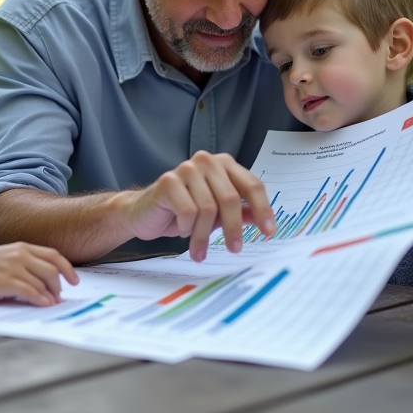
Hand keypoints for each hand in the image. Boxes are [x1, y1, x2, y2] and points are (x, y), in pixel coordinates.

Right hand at [0, 242, 78, 306]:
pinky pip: (31, 292)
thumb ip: (20, 265)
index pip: (53, 255)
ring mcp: (12, 267)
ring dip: (51, 295)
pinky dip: (41, 299)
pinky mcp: (5, 282)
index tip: (74, 280)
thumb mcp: (0, 259)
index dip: (67, 268)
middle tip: (60, 296)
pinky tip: (43, 305)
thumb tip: (40, 281)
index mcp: (20, 247)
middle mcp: (19, 254)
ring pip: (44, 281)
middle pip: (53, 269)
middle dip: (60, 285)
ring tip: (52, 304)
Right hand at [118, 151, 276, 261]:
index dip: (263, 209)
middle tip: (234, 249)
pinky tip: (182, 231)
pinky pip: (189, 212)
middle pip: (231, 198)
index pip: (252, 185)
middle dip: (233, 228)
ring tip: (199, 250)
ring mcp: (187, 169)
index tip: (269, 232)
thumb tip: (266, 222)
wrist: (142, 214)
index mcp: (224, 165)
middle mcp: (207, 161)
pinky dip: (188, 228)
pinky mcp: (168, 181)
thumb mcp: (217, 215)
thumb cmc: (181, 212)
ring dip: (204, 235)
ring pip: (208, 209)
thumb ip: (241, 213)